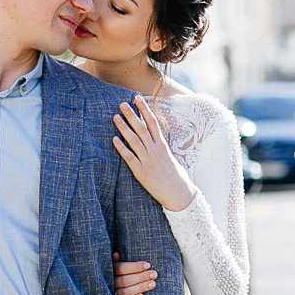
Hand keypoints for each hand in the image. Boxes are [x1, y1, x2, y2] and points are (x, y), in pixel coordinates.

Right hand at [112, 251, 156, 294]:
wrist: (106, 294)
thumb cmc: (117, 274)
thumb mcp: (113, 265)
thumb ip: (115, 260)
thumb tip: (117, 254)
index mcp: (109, 271)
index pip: (121, 268)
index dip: (135, 267)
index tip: (148, 265)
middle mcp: (109, 283)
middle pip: (125, 280)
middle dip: (141, 277)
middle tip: (154, 274)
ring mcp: (112, 294)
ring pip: (125, 292)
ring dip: (139, 288)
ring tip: (153, 284)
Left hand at [113, 95, 196, 211]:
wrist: (180, 196)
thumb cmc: (176, 178)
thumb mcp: (171, 158)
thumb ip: (161, 148)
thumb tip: (154, 138)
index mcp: (163, 146)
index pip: (153, 123)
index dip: (145, 109)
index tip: (137, 98)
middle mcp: (156, 151)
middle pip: (142, 128)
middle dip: (132, 115)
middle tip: (122, 103)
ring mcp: (148, 161)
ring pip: (134, 140)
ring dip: (124, 128)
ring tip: (115, 117)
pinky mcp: (142, 173)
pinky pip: (130, 158)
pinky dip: (122, 148)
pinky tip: (114, 140)